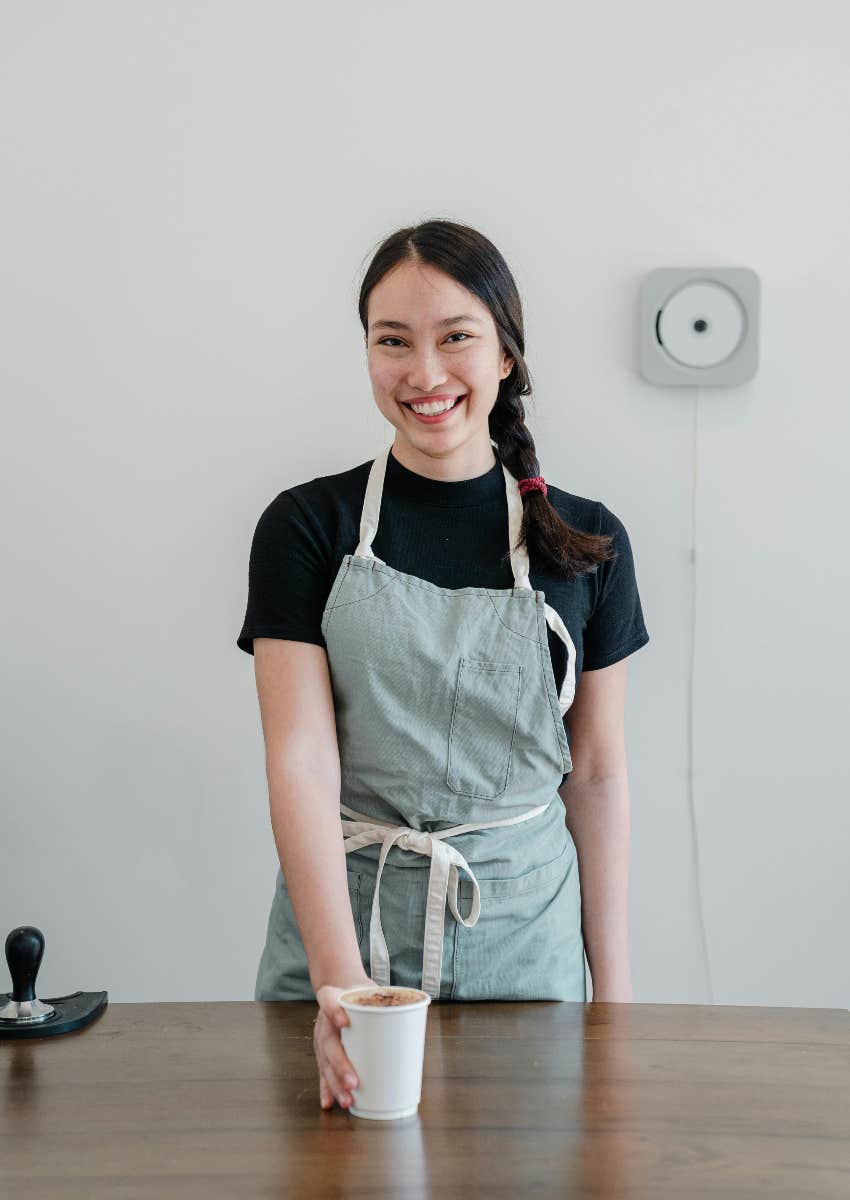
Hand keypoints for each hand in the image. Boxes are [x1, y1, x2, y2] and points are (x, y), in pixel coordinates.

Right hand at [314, 978, 377, 1109]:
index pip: (329, 1002)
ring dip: (335, 1083)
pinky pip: (323, 1072)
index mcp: (332, 1000)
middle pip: (328, 1043)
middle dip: (340, 1066)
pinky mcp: (324, 1052)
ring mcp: (322, 1037)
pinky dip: (326, 1088)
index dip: (335, 1012)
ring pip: (325, 1063)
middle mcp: (324, 1020)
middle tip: (354, 1083)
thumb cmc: (361, 994)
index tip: (345, 1022)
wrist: (342, 989)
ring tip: (348, 1099)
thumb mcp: (370, 989)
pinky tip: (329, 1103)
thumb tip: (416, 1023)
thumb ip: (385, 1001)